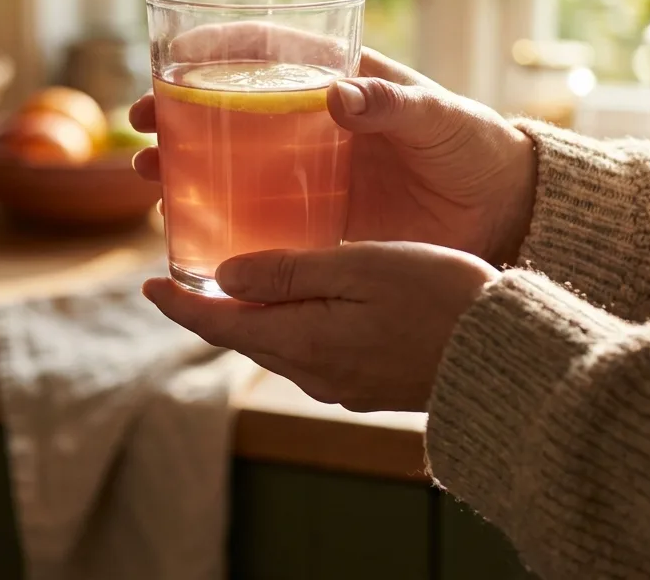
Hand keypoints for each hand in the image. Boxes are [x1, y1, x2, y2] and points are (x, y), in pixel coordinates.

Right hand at [130, 27, 536, 266]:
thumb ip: (394, 105)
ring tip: (148, 175)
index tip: (169, 58)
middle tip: (141, 126)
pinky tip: (187, 227)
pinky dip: (219, 217)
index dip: (213, 49)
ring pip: (231, 160)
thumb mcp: (439, 117)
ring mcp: (309, 171)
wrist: (503, 210)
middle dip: (177, 111)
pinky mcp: (316, 217)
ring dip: (184, 164)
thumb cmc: (473, 146)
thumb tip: (336, 94)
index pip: (265, 51)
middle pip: (229, 106)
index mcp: (338, 79)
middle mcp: (311, 121)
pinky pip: (257, 214)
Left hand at [143, 242, 498, 411]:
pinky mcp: (367, 381)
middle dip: (210, 308)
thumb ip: (287, 272)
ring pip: (275, 344)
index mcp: (301, 341)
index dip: (180, 306)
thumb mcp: (357, 267)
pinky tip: (295, 302)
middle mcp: (313, 371)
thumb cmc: (436, 296)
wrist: (502, 354)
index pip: (219, 326)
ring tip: (233, 282)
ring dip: (248, 316)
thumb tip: (223, 276)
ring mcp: (341, 382)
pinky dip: (285, 324)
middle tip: (185, 274)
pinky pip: (307, 351)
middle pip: (243, 336)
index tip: (146, 285)